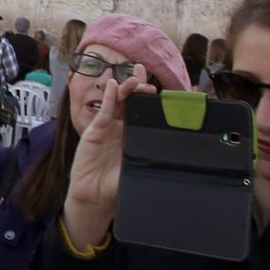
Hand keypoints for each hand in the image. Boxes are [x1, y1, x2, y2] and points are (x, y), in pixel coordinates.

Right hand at [61, 70, 144, 248]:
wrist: (94, 197)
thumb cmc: (116, 186)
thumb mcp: (139, 172)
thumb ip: (151, 162)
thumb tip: (175, 157)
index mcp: (134, 137)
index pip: (143, 112)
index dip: (149, 99)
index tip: (160, 90)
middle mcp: (121, 129)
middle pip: (131, 101)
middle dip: (137, 86)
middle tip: (144, 72)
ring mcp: (108, 128)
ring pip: (119, 102)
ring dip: (126, 88)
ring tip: (134, 77)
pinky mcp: (95, 131)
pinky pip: (104, 110)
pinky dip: (110, 97)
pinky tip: (114, 85)